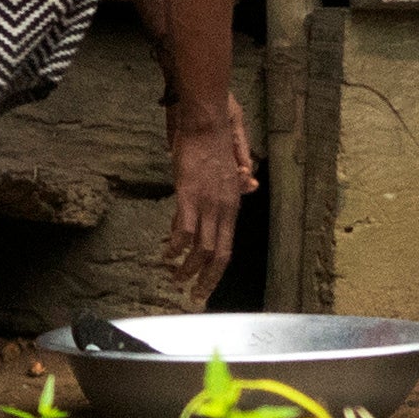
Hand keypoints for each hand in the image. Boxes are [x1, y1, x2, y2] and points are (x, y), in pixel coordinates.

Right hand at [164, 102, 258, 303]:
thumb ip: (240, 177)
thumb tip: (251, 182)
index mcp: (233, 203)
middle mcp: (224, 208)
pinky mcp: (189, 195)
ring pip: (202, 248)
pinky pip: (184, 230)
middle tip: (194, 296)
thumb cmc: (217, 138)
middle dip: (206, 280)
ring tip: (176, 279)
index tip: (207, 285)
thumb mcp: (235, 162)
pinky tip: (166, 253)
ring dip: (188, 269)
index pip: (227, 247)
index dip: (217, 270)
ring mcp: (208, 203)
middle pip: (218, 255)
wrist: (207, 121)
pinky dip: (175, 246)